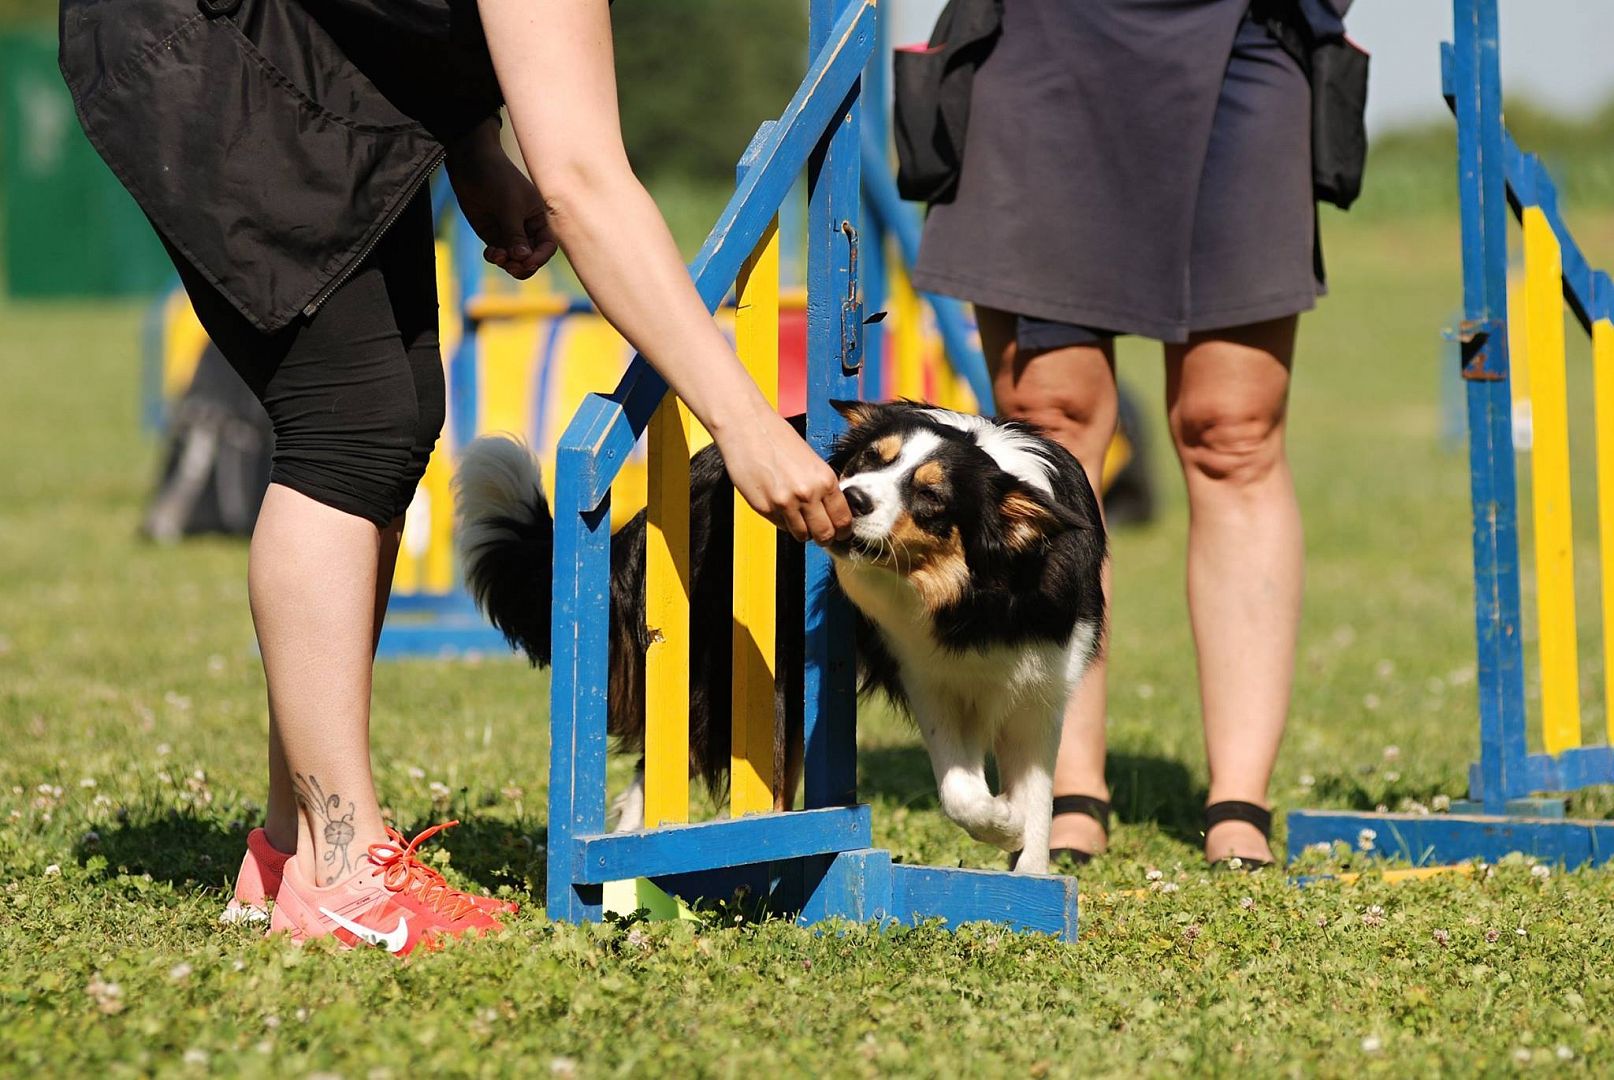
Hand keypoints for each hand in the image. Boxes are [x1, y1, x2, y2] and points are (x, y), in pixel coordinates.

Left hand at [446, 122, 557, 279]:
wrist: (472, 163)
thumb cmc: (498, 179)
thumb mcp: (510, 207)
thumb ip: (515, 234)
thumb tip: (523, 259)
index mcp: (539, 219)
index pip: (546, 246)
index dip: (540, 258)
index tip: (527, 262)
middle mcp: (526, 228)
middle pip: (531, 257)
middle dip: (523, 266)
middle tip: (513, 267)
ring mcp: (508, 232)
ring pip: (514, 260)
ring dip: (508, 263)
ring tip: (497, 257)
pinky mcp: (492, 234)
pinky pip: (498, 254)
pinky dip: (495, 258)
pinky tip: (491, 252)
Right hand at [716, 404, 852, 544]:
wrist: (747, 428)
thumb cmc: (777, 438)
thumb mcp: (812, 461)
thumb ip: (823, 487)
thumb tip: (832, 511)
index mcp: (825, 480)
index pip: (843, 520)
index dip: (844, 530)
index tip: (841, 532)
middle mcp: (807, 494)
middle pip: (825, 534)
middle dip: (825, 537)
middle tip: (823, 534)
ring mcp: (785, 504)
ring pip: (802, 535)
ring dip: (803, 531)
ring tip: (799, 519)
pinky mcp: (764, 508)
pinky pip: (781, 526)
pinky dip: (784, 522)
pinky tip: (781, 506)